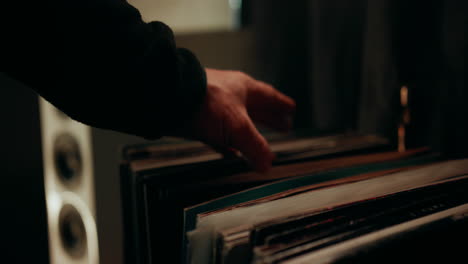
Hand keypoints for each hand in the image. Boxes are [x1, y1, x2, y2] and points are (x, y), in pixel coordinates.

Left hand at [179, 68, 294, 171]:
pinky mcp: (199, 120)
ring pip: (238, 122)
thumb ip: (255, 146)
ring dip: (249, 134)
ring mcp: (214, 107)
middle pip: (256, 108)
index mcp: (244, 89)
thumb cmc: (206, 102)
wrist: (169, 99)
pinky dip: (228, 145)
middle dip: (270, 118)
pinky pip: (219, 135)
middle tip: (283, 126)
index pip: (270, 96)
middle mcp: (230, 95)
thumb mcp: (238, 126)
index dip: (282, 104)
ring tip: (258, 144)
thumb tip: (267, 164)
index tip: (292, 109)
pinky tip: (231, 154)